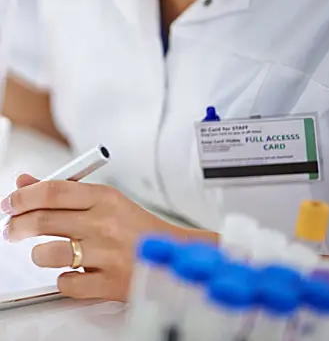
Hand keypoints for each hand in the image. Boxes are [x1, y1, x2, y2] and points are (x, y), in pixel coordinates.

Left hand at [1, 175, 167, 301]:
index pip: (54, 190)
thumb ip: (64, 192)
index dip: (24, 196)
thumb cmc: (136, 227)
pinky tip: (73, 271)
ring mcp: (106, 254)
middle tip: (13, 228)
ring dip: (38, 254)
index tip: (11, 202)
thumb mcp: (105, 201)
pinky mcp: (108, 283)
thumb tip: (26, 183)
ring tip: (45, 252)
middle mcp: (104, 223)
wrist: (173, 253)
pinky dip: (63, 279)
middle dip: (17, 225)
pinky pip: (66, 283)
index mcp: (105, 198)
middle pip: (43, 219)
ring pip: (48, 254)